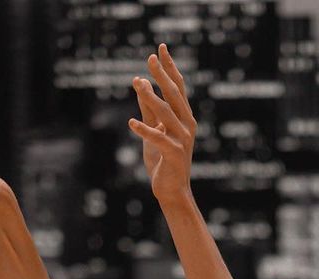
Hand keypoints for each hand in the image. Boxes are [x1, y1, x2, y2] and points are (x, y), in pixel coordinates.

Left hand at [130, 44, 196, 203]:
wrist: (172, 191)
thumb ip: (148, 109)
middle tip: (150, 58)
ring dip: (150, 97)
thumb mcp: (154, 130)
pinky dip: (144, 130)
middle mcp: (187, 126)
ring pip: (166, 113)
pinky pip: (158, 138)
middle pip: (174, 95)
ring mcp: (183, 140)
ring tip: (137, 83)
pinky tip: (131, 123)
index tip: (160, 47)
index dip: (170, 67)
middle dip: (162, 76)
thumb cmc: (163, 160)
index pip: (178, 87)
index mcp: (184, 118)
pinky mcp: (174, 154)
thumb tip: (140, 83)